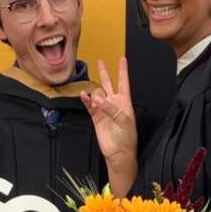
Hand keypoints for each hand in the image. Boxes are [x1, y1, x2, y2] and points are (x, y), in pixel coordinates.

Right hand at [80, 58, 137, 193]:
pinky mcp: (96, 117)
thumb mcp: (123, 120)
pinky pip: (90, 105)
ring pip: (97, 94)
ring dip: (95, 93)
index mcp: (125, 102)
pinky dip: (86, 100)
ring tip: (94, 98)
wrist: (118, 153)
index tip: (122, 58)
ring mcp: (104, 110)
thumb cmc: (127, 137)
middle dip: (104, 73)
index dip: (123, 71)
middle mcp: (114, 103)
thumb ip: (111, 108)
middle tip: (100, 61)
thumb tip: (97, 98)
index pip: (123, 82)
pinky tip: (83, 96)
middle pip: (109, 84)